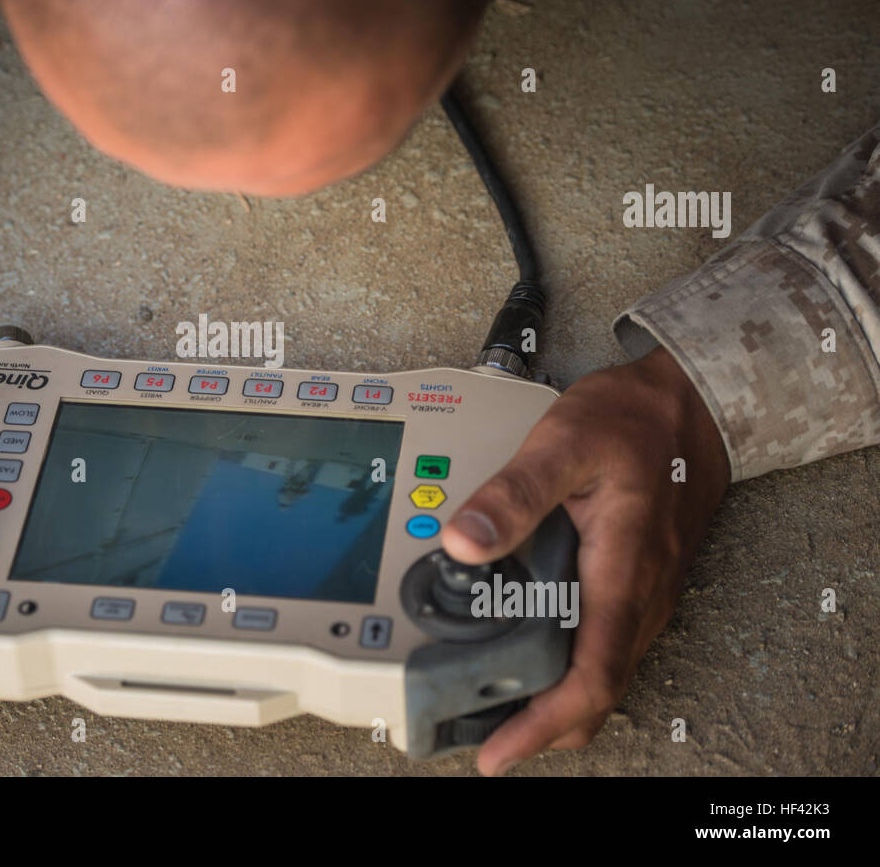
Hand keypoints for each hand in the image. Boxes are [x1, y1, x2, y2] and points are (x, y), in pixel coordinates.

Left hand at [440, 346, 729, 774]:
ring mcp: (643, 591)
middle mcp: (640, 594)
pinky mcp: (637, 580)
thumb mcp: (564, 442)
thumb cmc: (633, 419)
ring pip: (602, 669)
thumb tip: (462, 541)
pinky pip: (605, 642)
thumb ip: (513, 493)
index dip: (544, 724)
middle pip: (596, 690)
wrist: (690, 401)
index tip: (500, 750)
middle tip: (483, 736)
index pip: (591, 678)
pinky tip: (530, 653)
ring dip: (554, 699)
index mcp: (623, 571)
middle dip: (541, 725)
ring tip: (495, 704)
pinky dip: (568, 666)